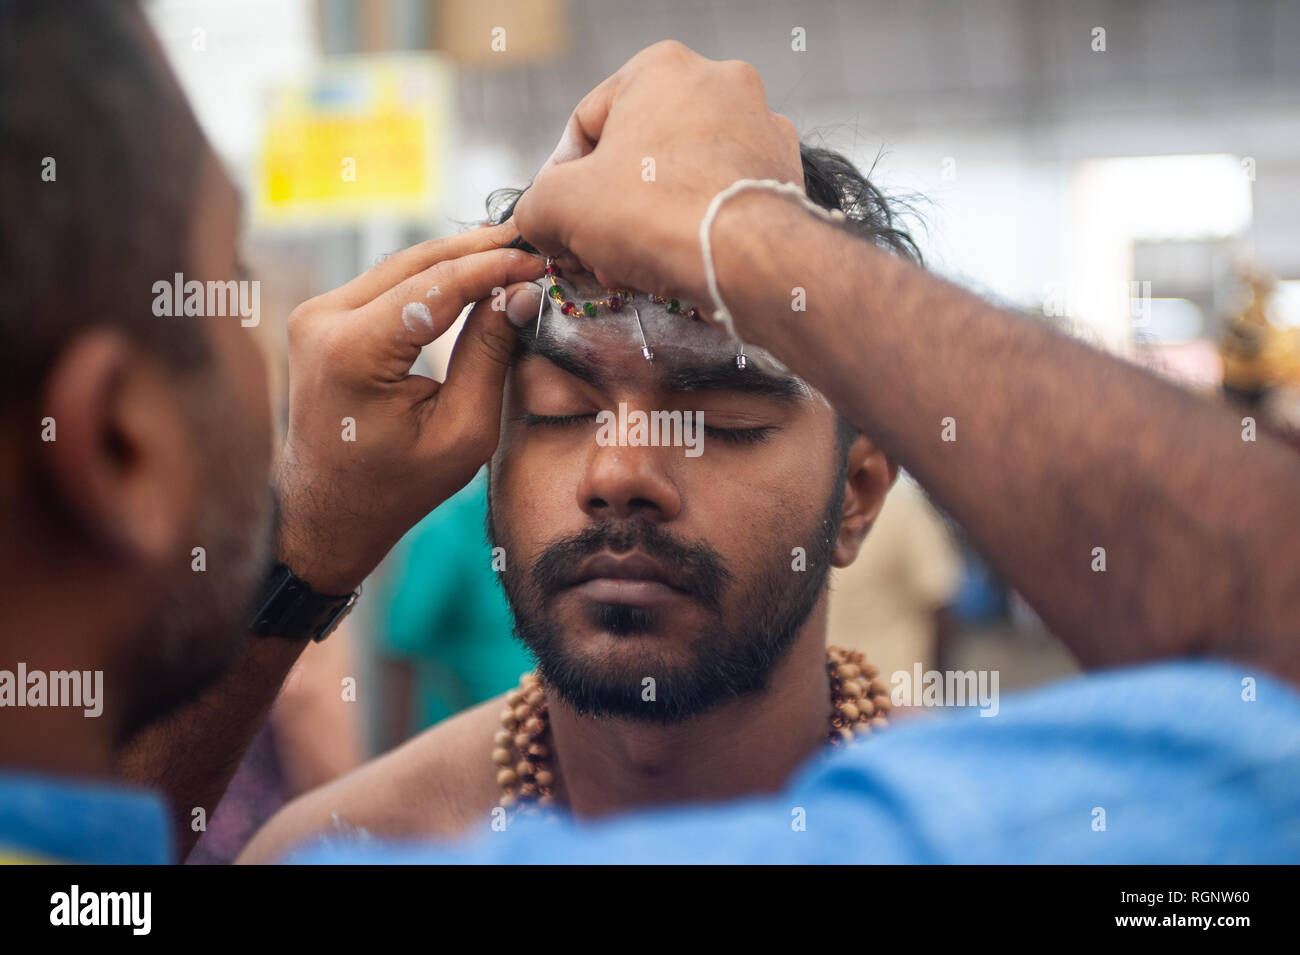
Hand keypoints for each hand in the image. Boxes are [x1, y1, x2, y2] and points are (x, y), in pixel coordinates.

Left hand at [274, 223, 542, 594]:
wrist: (328, 512)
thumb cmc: (397, 487)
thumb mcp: (463, 432)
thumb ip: (489, 355)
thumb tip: (520, 292)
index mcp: (353, 352)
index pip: (436, 286)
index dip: (493, 267)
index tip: (538, 260)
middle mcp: (322, 320)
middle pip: (416, 262)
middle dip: (478, 250)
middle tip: (532, 241)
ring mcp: (315, 315)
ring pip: (400, 265)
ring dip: (456, 257)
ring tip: (511, 251)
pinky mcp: (321, 318)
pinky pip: (385, 283)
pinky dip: (431, 276)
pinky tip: (472, 272)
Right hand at [512, 41, 801, 305]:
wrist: (750, 260)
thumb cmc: (658, 215)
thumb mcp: (560, 207)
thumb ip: (536, 206)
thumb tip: (539, 222)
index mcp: (661, 68)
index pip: (587, 125)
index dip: (562, 181)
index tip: (560, 222)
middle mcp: (718, 83)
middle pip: (638, 154)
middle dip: (611, 210)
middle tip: (597, 254)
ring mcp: (759, 126)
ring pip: (680, 178)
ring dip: (649, 223)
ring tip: (635, 267)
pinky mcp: (783, 172)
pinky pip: (720, 197)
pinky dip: (695, 226)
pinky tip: (679, 262)